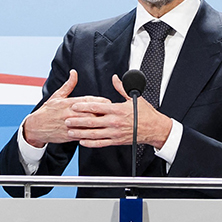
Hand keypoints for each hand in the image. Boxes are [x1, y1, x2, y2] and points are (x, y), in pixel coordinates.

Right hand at [21, 69, 103, 147]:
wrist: (36, 127)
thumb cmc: (47, 111)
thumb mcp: (57, 96)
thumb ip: (68, 85)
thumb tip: (74, 73)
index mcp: (68, 103)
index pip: (87, 101)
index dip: (99, 101)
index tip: (108, 102)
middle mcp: (70, 114)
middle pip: (91, 113)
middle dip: (102, 113)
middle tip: (112, 113)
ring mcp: (70, 125)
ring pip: (89, 125)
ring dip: (99, 124)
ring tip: (109, 123)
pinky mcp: (69, 136)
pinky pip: (83, 135)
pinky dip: (92, 135)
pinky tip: (100, 134)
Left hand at [54, 73, 172, 149]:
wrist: (155, 129)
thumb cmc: (146, 113)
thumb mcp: (134, 97)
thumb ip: (121, 88)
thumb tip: (115, 78)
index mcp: (117, 110)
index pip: (96, 107)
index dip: (83, 106)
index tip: (74, 105)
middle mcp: (114, 122)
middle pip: (91, 121)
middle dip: (77, 121)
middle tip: (66, 119)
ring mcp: (114, 133)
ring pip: (93, 134)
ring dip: (80, 133)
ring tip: (70, 131)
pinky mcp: (116, 141)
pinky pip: (100, 143)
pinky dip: (90, 143)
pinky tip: (82, 142)